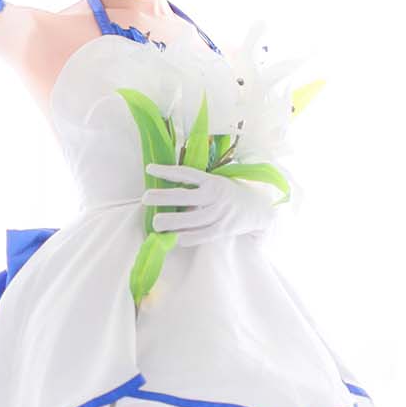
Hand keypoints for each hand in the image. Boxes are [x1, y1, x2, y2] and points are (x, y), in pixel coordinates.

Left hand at [142, 163, 276, 245]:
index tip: (149, 169)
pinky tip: (175, 238)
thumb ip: (198, 188)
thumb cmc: (231, 196)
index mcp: (213, 181)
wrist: (260, 209)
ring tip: (156, 222)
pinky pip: (202, 235)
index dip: (167, 171)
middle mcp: (216, 195)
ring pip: (192, 219)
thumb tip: (169, 198)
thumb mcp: (217, 185)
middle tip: (145, 198)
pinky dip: (188, 237)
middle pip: (185, 196)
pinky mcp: (224, 229)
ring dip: (171, 221)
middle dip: (163, 197)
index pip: (186, 174)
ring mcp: (220, 213)